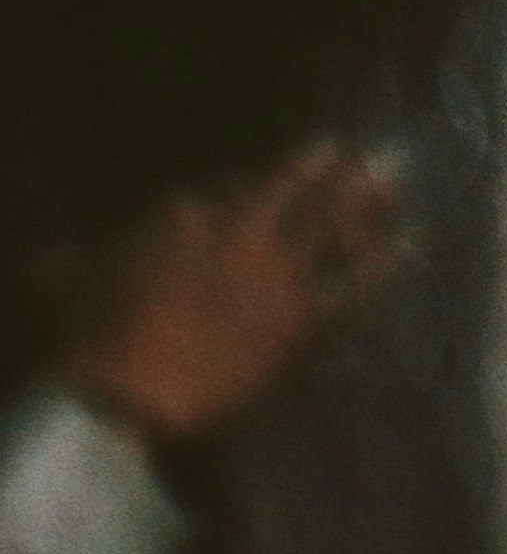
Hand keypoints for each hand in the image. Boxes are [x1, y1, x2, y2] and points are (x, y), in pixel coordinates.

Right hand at [54, 143, 407, 445]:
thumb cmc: (90, 344)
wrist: (129, 397)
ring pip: (331, 228)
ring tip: (392, 183)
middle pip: (293, 193)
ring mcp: (275, 277)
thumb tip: (48, 258)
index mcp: (183, 219)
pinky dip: (385, 269)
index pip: (232, 188)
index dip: (260, 181)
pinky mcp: (301, 321)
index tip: (279, 173)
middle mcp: (238, 236)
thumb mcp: (72, 291)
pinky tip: (412, 249)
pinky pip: (353, 289)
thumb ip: (72, 266)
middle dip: (326, 173)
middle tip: (355, 156)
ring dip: (365, 204)